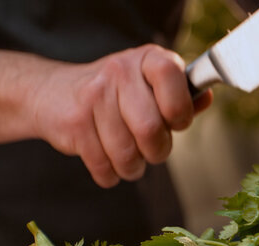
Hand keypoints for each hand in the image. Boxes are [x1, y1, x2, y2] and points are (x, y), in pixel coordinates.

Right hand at [30, 44, 211, 187]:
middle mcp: (119, 71)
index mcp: (147, 58)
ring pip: (126, 153)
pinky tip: (109, 163)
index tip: (177, 123)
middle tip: (153, 151)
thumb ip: (182, 95)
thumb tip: (206, 97)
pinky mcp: (73, 122)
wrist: (52, 92)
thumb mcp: (150, 86)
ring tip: (131, 160)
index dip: (180, 109)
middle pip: (150, 128)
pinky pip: (103, 165)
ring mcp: (93, 95)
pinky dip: (110, 174)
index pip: (171, 75)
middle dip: (158, 151)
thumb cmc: (117, 94)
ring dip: (133, 167)